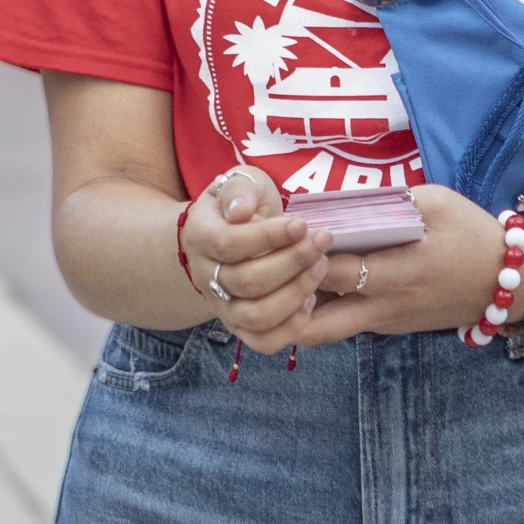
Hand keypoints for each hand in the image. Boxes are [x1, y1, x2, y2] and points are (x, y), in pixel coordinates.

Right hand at [178, 166, 332, 354]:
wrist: (224, 235)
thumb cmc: (240, 204)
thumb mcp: (238, 182)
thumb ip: (239, 189)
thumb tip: (241, 211)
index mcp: (201, 236)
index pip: (229, 243)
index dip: (268, 236)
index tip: (301, 223)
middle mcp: (206, 276)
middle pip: (247, 281)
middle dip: (293, 262)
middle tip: (323, 240)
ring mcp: (222, 306)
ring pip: (256, 316)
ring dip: (296, 293)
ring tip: (322, 266)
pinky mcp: (241, 326)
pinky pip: (263, 341)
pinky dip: (291, 327)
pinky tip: (311, 300)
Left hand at [299, 184, 523, 346]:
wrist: (508, 283)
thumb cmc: (472, 235)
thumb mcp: (437, 202)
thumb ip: (391, 201)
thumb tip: (344, 198)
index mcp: (398, 273)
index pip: (334, 273)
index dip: (305, 255)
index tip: (291, 230)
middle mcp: (384, 307)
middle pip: (314, 327)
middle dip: (285, 303)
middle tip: (275, 267)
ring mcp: (384, 322)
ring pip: (324, 331)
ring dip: (299, 308)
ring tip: (287, 273)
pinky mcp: (389, 326)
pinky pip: (344, 322)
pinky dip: (322, 306)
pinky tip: (315, 275)